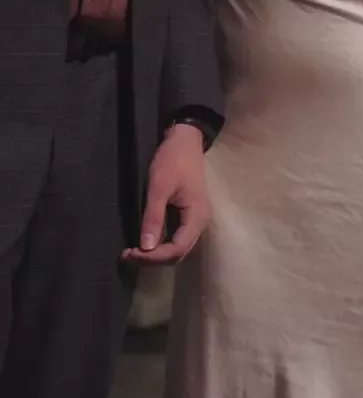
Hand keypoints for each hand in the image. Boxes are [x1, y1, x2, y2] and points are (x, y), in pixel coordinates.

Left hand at [122, 124, 209, 264]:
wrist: (185, 140)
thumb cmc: (173, 160)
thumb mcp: (159, 187)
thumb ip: (153, 217)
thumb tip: (145, 248)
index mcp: (197, 217)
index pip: (177, 250)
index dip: (154, 257)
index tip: (130, 252)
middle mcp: (200, 223)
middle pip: (178, 253)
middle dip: (153, 258)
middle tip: (127, 254)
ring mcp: (195, 219)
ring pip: (177, 247)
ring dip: (156, 253)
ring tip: (132, 250)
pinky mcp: (188, 215)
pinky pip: (175, 237)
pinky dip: (160, 243)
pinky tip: (144, 241)